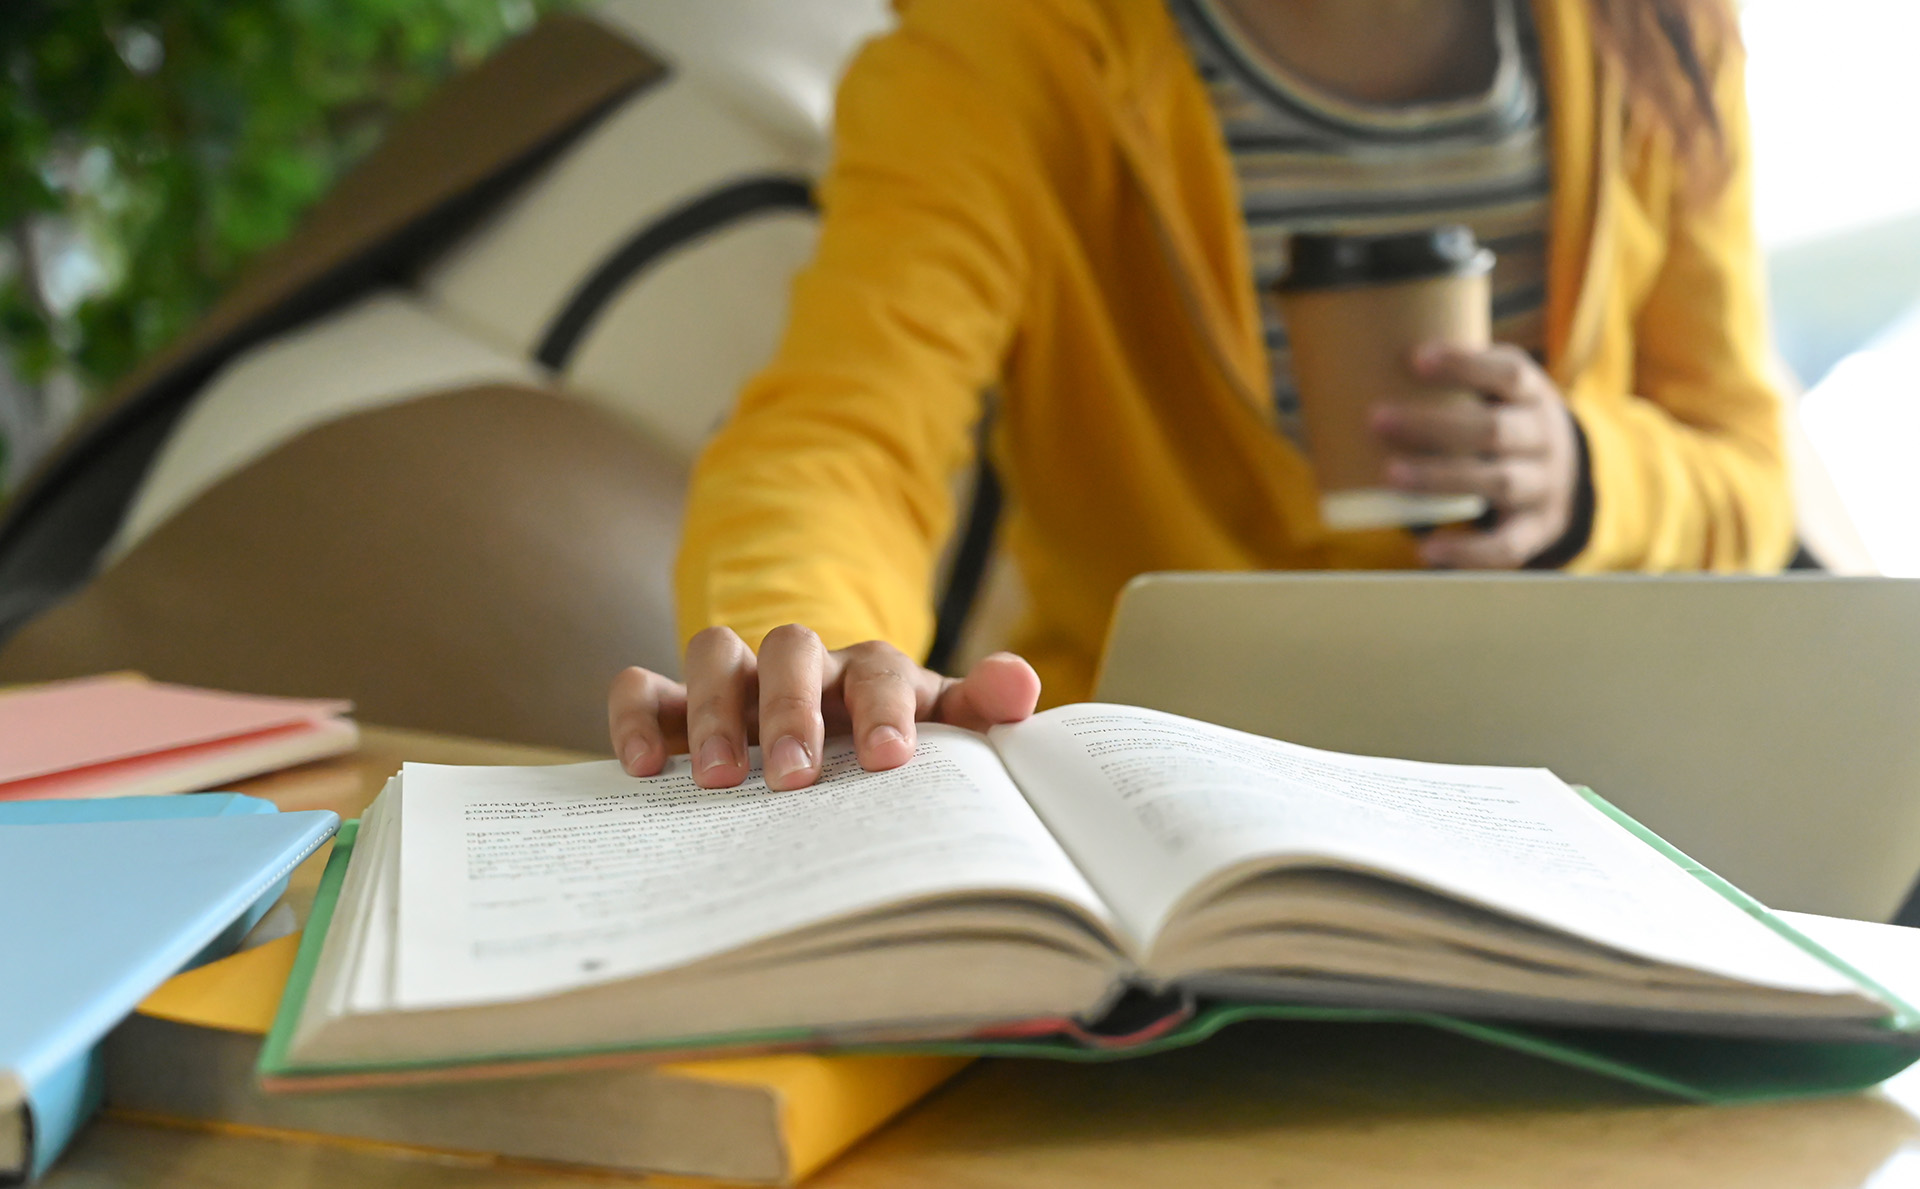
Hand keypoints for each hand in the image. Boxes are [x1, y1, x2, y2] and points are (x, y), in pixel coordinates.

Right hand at [608, 626, 1041, 790]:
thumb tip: (1022, 687)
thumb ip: (982, 711)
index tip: (886, 760)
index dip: (884, 705)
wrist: (830, 743)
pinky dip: (638, 716)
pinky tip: (644, 769)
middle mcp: (804, 665)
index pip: (882, 666)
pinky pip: (645, 686)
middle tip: (792, 778)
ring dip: (713, 710)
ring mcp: (739, 681)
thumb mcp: (943, 732)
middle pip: (793, 648)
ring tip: (717, 780)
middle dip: (791, 710)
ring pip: (716, 653)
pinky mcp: (678, 707)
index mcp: (873, 673)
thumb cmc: (889, 743)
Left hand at [1371, 342, 1579, 568]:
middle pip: (1494, 429)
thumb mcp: (1495, 391)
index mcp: (1533, 394)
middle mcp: (1545, 437)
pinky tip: (1427, 551)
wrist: (1567, 475)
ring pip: (1498, 482)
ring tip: (1390, 475)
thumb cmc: (1503, 420)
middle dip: (1434, 426)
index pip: (1508, 373)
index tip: (1415, 358)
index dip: (1465, 365)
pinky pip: (1507, 545)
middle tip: (1377, 419)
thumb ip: (1446, 381)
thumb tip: (1345, 367)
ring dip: (1441, 478)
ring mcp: (1545, 486)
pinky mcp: (1537, 529)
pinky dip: (1468, 552)